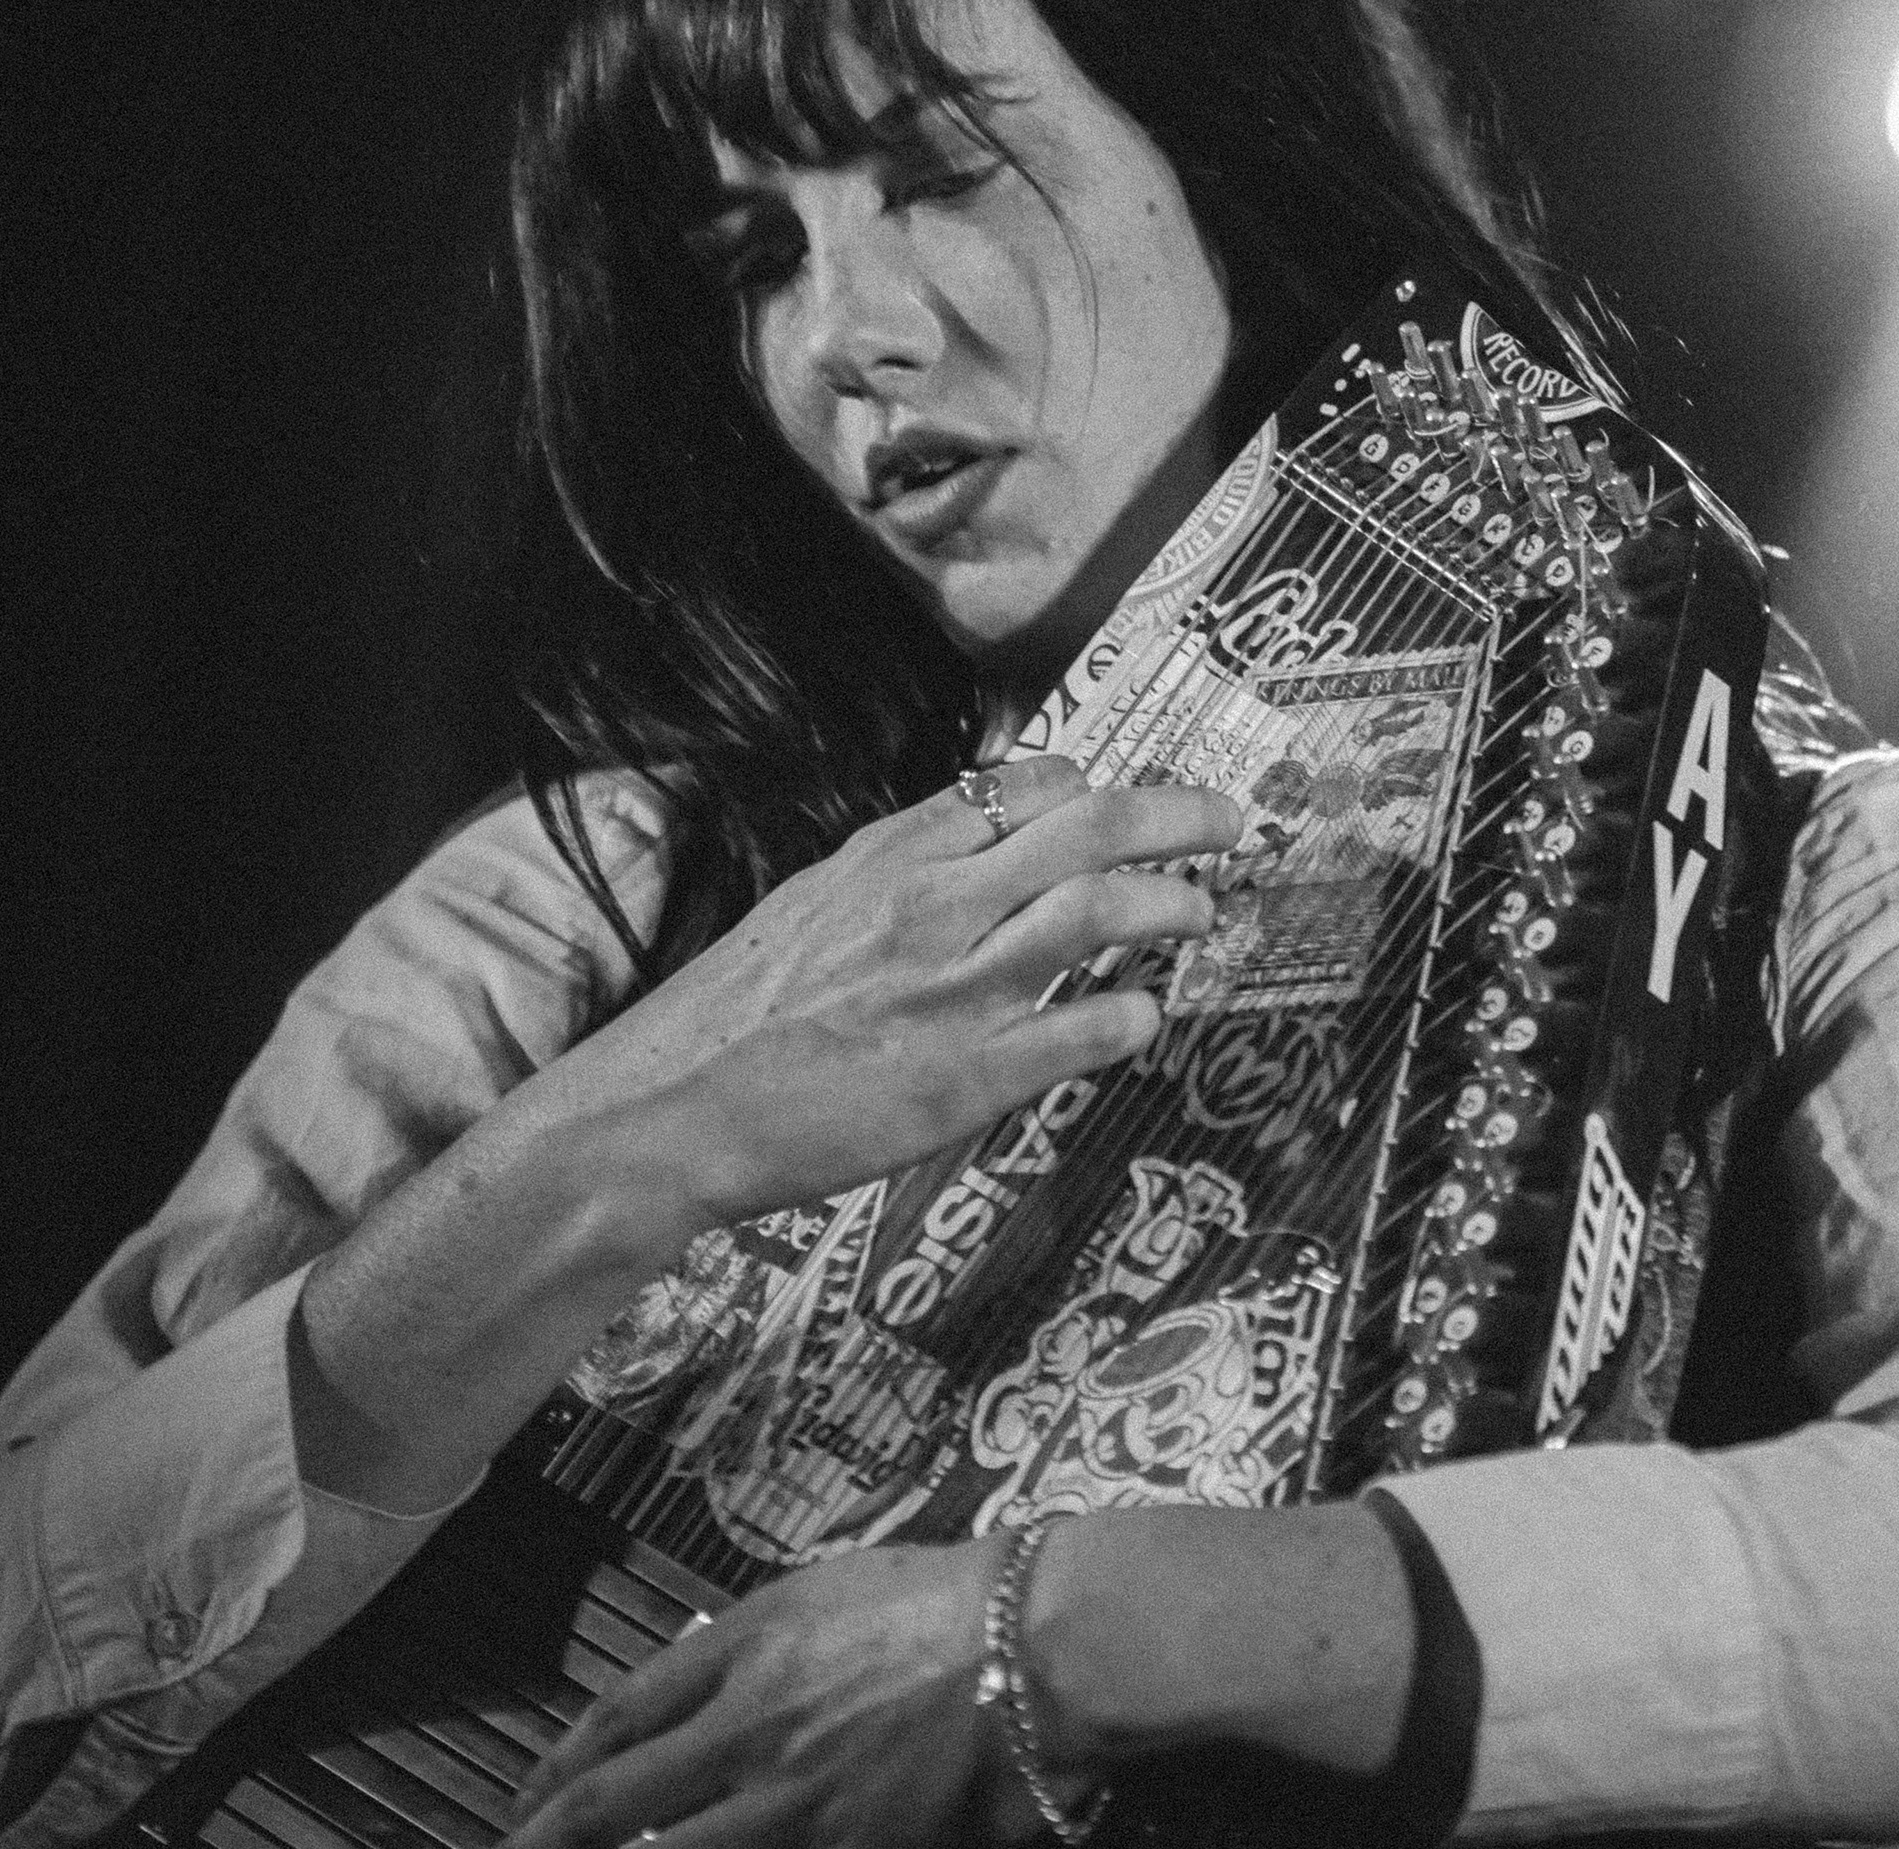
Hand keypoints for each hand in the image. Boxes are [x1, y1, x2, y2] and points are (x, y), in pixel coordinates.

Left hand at [500, 1543, 1025, 1848]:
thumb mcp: (828, 1589)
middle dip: (546, 1838)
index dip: (558, 1766)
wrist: (1043, 1645)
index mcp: (746, 1652)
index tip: (527, 1796)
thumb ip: (749, 1639)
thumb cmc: (948, 1597)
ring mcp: (796, 1807)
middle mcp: (751, 1734)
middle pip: (614, 1805)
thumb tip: (692, 1688)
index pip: (619, 1719)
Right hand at [559, 759, 1245, 1234]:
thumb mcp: (810, 902)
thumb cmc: (731, 1016)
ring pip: (1102, 913)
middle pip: (1092, 828)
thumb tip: (975, 832)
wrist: (667, 1115)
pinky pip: (1085, 1029)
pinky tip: (1149, 1014)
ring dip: (1174, 906)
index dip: (1099, 785)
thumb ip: (898, 867)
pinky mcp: (969, 1078)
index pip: (1028, 784)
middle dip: (1181, 817)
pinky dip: (1135, 1014)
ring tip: (1203, 914)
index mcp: (889, 856)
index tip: (1132, 799)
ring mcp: (955, 991)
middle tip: (1230, 825)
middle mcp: (931, 907)